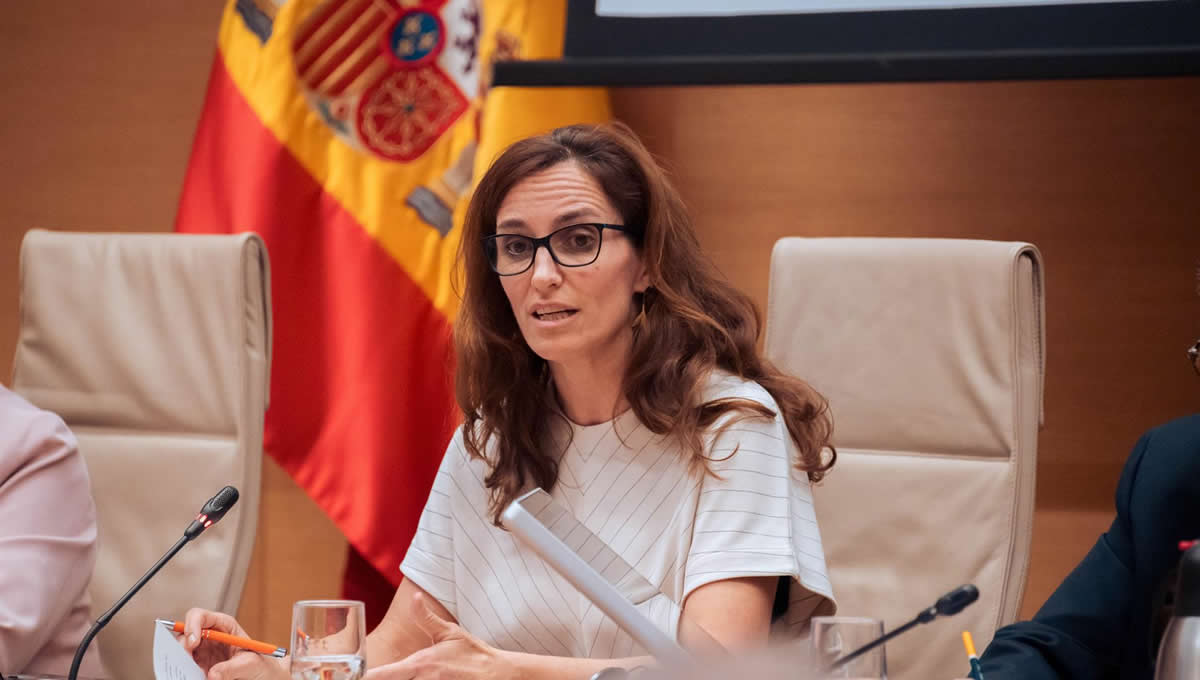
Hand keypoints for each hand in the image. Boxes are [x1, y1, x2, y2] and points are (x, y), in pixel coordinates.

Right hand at [180, 607, 288, 679]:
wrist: (264, 678)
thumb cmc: (262, 666)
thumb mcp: (252, 664)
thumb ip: (234, 667)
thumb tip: (212, 674)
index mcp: (224, 626)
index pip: (200, 616)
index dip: (192, 625)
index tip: (193, 641)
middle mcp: (209, 637)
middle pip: (185, 633)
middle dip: (182, 644)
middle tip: (186, 659)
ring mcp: (202, 652)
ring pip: (181, 651)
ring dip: (182, 660)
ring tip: (193, 671)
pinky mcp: (199, 667)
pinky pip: (185, 667)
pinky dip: (185, 671)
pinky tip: (195, 676)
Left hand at [367, 592, 518, 679]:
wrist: (499, 674)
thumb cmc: (473, 654)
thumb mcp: (450, 633)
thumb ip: (427, 618)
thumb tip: (415, 597)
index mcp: (421, 665)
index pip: (384, 674)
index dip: (368, 677)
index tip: (356, 676)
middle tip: (363, 678)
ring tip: (405, 676)